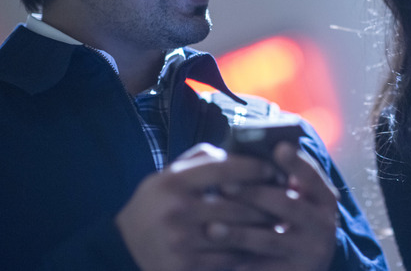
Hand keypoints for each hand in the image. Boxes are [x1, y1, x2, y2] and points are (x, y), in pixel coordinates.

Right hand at [116, 143, 277, 270]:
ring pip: (237, 233)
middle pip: (238, 205)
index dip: (256, 168)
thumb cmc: (155, 203)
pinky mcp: (184, 266)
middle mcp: (176, 210)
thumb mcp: (168, 175)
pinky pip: (228, 259)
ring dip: (263, 229)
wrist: (123, 246)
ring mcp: (180, 241)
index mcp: (173, 181)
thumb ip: (201, 159)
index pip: (225, 169)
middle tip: (288, 199)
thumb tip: (238, 150)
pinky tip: (259, 245)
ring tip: (281, 221)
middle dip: (267, 203)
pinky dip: (247, 252)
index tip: (275, 169)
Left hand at [206, 142, 338, 270]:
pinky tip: (217, 258)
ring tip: (211, 228)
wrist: (307, 263)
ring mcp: (310, 251)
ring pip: (270, 239)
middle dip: (253, 193)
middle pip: (286, 204)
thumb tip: (250, 154)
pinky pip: (262, 267)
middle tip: (223, 186)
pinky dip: (239, 261)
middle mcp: (323, 224)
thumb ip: (283, 178)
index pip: (312, 176)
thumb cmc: (294, 219)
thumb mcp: (299, 199)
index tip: (278, 147)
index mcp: (324, 199)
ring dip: (238, 233)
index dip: (296, 162)